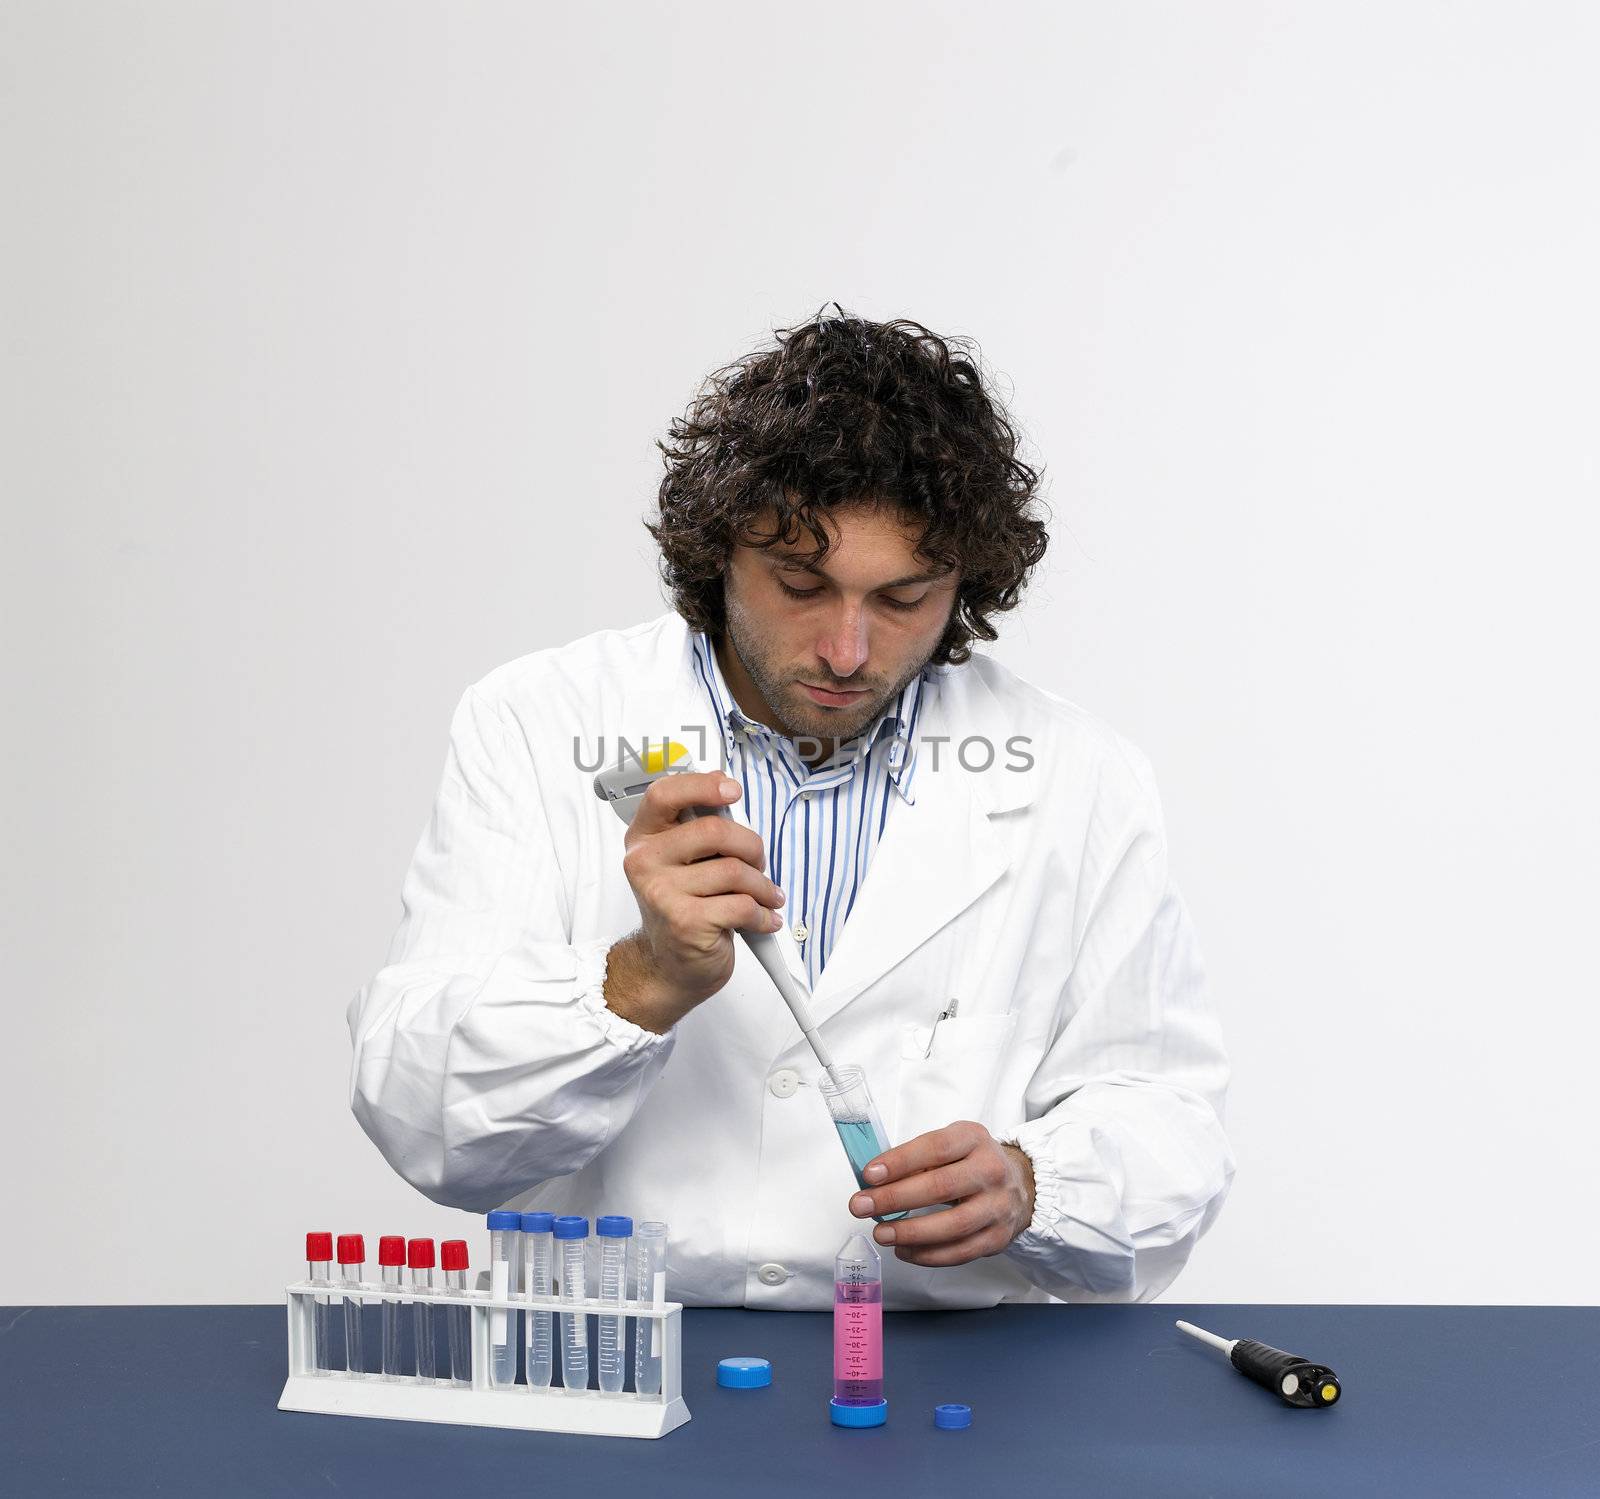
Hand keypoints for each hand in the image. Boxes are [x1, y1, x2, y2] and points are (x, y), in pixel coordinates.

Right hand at [603, 770, 784, 1033]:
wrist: (668, 966)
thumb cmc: (683, 906)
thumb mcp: (682, 862)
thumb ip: (698, 829)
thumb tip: (727, 794)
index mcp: (643, 837)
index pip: (665, 794)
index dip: (702, 785)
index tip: (732, 790)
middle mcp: (645, 861)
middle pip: (714, 831)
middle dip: (751, 847)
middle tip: (758, 864)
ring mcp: (662, 892)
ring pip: (735, 871)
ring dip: (762, 886)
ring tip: (765, 897)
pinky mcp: (685, 922)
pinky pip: (742, 905)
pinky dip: (763, 914)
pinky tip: (763, 919)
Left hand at [847, 1120, 1035, 1266]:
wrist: (1020, 1185)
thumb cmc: (972, 1162)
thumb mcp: (952, 1144)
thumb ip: (919, 1158)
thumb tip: (875, 1180)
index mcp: (974, 1139)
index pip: (935, 1148)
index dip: (900, 1162)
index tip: (869, 1175)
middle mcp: (991, 1171)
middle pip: (940, 1187)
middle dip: (895, 1198)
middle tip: (861, 1206)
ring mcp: (998, 1206)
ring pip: (952, 1225)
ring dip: (910, 1232)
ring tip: (881, 1233)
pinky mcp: (998, 1238)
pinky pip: (960, 1252)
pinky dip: (928, 1255)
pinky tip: (904, 1250)